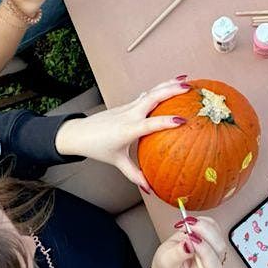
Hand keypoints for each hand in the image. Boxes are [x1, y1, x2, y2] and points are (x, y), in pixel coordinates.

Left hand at [54, 77, 191, 188]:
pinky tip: (171, 84)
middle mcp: (129, 115)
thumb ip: (134, 174)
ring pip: (150, 92)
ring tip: (185, 79)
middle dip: (170, 91)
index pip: (149, 124)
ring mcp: (128, 107)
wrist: (79, 133)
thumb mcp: (117, 162)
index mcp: (127, 130)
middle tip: (188, 88)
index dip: (165, 122)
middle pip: (151, 98)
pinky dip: (160, 89)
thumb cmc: (98, 148)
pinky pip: (146, 94)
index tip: (182, 120)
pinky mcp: (127, 105)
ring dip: (167, 84)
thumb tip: (150, 189)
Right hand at [151, 216, 226, 267]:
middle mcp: (212, 265)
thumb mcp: (167, 261)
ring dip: (204, 225)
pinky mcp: (213, 239)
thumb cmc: (169, 265)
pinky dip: (204, 221)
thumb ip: (177, 254)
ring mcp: (214, 251)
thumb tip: (188, 244)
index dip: (204, 250)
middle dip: (205, 233)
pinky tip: (191, 223)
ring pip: (218, 234)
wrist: (170, 260)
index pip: (212, 266)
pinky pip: (214, 226)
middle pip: (219, 248)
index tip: (190, 238)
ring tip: (187, 223)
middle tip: (190, 225)